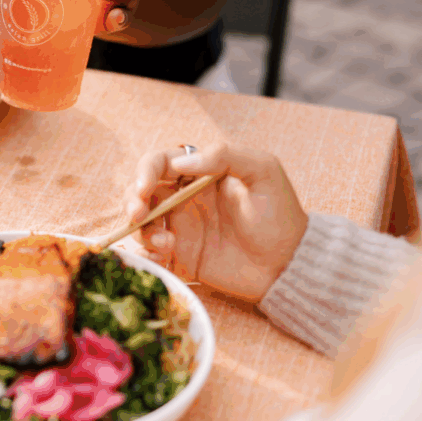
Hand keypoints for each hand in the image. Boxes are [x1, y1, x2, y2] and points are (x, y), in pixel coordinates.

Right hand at [123, 143, 308, 302]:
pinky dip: (146, 255)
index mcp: (199, 173)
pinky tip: (162, 259)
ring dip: (141, 231)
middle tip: (138, 216)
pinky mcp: (179, 256)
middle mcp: (183, 198)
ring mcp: (179, 228)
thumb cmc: (280, 214)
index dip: (145, 172)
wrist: (289, 265)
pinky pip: (149, 253)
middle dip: (132, 201)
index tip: (145, 188)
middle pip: (140, 192)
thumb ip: (225, 155)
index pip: (159, 163)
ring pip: (140, 223)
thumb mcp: (263, 171)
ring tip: (165, 245)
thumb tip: (181, 161)